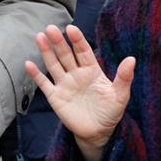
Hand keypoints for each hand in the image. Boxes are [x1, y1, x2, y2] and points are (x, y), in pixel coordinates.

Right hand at [23, 25, 134, 159]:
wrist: (98, 133)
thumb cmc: (110, 112)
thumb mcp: (120, 95)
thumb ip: (124, 77)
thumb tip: (131, 59)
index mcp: (91, 70)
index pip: (83, 51)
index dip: (77, 40)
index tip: (71, 29)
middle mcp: (76, 74)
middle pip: (65, 54)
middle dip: (58, 41)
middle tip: (51, 28)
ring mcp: (64, 84)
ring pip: (53, 64)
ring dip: (46, 51)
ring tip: (39, 37)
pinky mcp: (55, 97)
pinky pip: (44, 84)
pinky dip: (36, 75)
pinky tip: (28, 64)